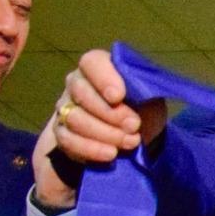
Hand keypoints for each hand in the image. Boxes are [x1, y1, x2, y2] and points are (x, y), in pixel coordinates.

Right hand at [33, 48, 165, 207]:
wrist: (134, 140)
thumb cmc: (143, 112)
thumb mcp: (152, 99)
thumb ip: (144, 92)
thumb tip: (130, 97)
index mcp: (100, 68)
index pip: (91, 62)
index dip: (103, 78)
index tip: (119, 96)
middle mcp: (78, 84)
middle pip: (80, 92)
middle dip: (111, 113)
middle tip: (134, 126)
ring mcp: (65, 108)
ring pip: (74, 118)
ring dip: (105, 133)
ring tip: (130, 141)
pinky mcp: (61, 133)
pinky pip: (67, 140)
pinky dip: (91, 148)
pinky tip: (111, 153)